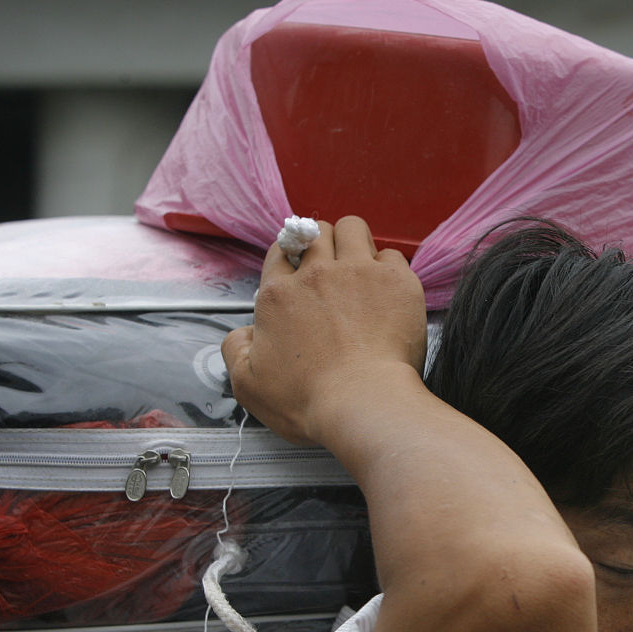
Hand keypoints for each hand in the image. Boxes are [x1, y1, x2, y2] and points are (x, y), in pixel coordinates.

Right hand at [221, 216, 426, 445]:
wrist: (363, 403)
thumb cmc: (309, 400)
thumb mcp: (249, 384)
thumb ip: (236, 350)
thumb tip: (245, 333)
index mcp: (279, 295)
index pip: (281, 251)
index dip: (290, 257)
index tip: (299, 272)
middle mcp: (317, 274)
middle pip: (317, 230)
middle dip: (321, 241)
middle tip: (332, 267)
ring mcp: (359, 273)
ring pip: (352, 228)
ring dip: (354, 242)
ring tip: (360, 267)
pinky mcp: (396, 283)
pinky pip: (392, 256)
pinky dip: (389, 269)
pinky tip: (387, 292)